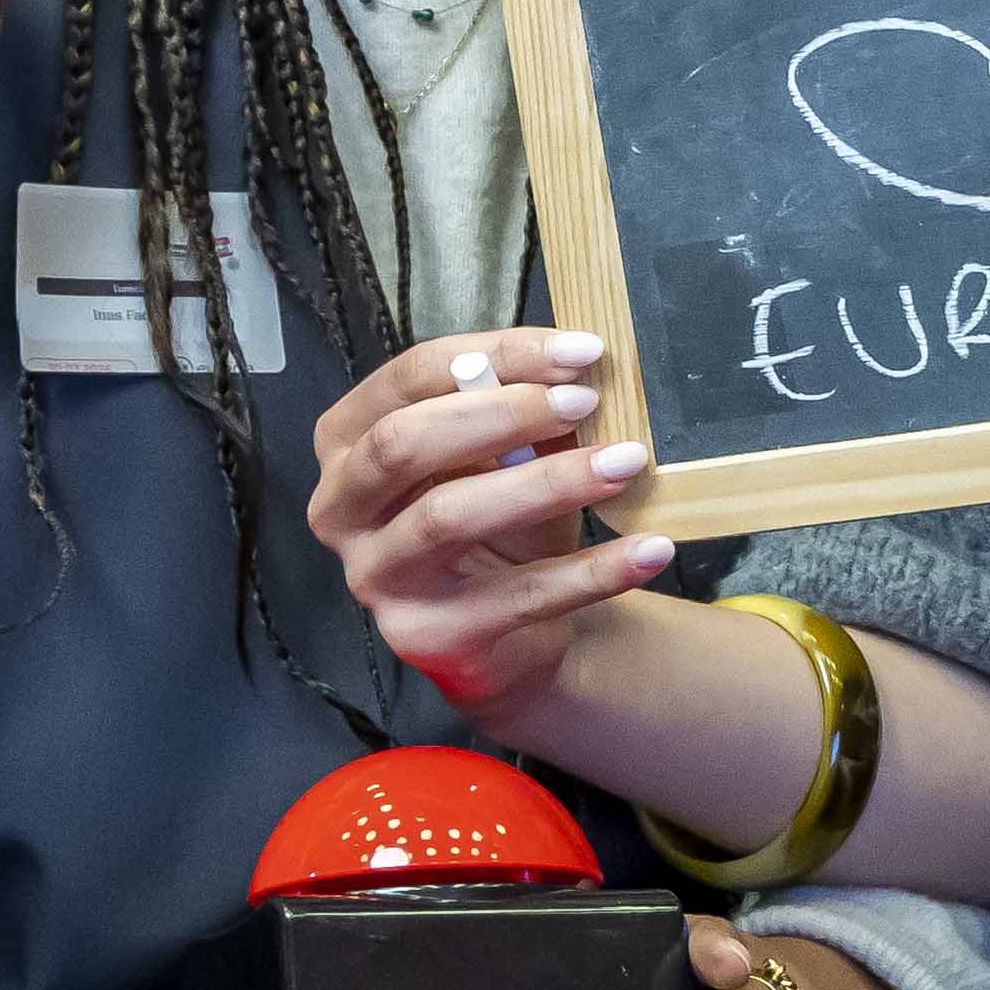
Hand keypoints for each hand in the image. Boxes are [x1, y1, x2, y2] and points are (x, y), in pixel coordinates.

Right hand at [303, 330, 672, 709]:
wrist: (513, 637)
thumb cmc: (499, 526)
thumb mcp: (505, 459)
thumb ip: (520, 413)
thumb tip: (576, 371)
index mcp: (348, 444)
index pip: (408, 379)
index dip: (495, 354)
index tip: (581, 351)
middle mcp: (341, 510)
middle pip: (403, 443)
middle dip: (502, 413)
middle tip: (585, 402)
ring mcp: (377, 579)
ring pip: (449, 517)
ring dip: (548, 483)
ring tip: (625, 462)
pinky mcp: (429, 637)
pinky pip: (518, 596)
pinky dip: (592, 571)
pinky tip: (648, 549)